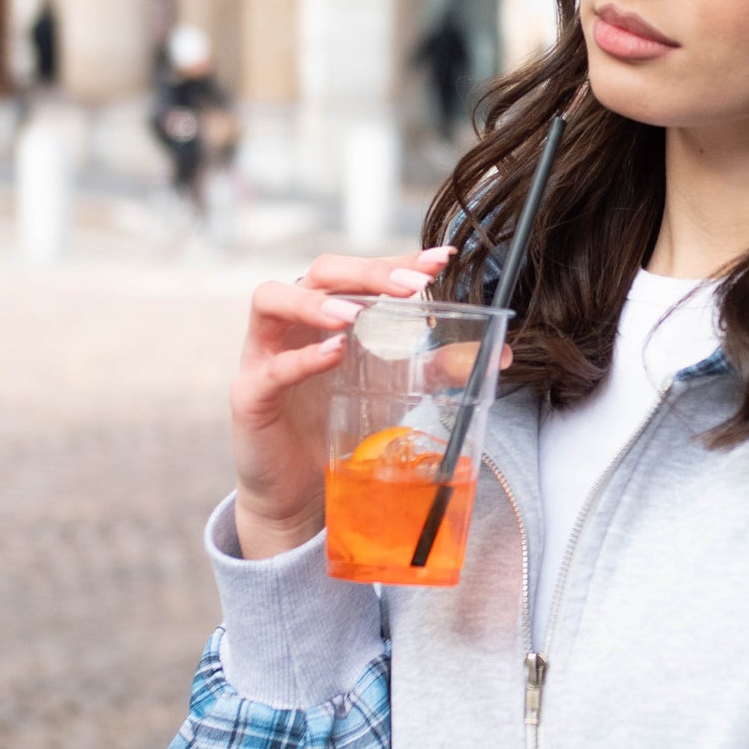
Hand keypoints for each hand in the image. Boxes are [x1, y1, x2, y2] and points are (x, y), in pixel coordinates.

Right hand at [231, 247, 452, 559]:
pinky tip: (334, 355)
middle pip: (319, 271)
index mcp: (329, 312)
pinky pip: (269, 367)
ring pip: (272, 299)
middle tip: (412, 285)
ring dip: (317, 301)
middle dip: (367, 271)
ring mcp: (264, 353)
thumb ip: (439, 370)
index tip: (441, 258)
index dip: (398, 260)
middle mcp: (294, 322)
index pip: (361, 271)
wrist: (300, 490)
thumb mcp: (395, 392)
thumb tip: (499, 356)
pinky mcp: (249, 394)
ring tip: (355, 315)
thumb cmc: (339, 427)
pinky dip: (301, 358)